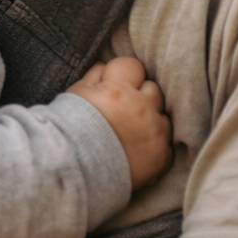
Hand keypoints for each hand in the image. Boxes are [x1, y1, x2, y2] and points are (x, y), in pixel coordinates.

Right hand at [67, 57, 171, 188]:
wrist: (73, 171)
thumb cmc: (70, 129)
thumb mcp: (76, 94)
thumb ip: (95, 76)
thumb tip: (106, 67)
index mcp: (117, 90)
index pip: (132, 65)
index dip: (122, 74)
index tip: (114, 85)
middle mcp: (141, 108)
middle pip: (153, 88)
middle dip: (139, 95)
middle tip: (122, 109)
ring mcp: (154, 133)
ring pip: (164, 115)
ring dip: (151, 119)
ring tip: (130, 131)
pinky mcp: (161, 158)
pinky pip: (167, 143)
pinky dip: (155, 144)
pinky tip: (137, 148)